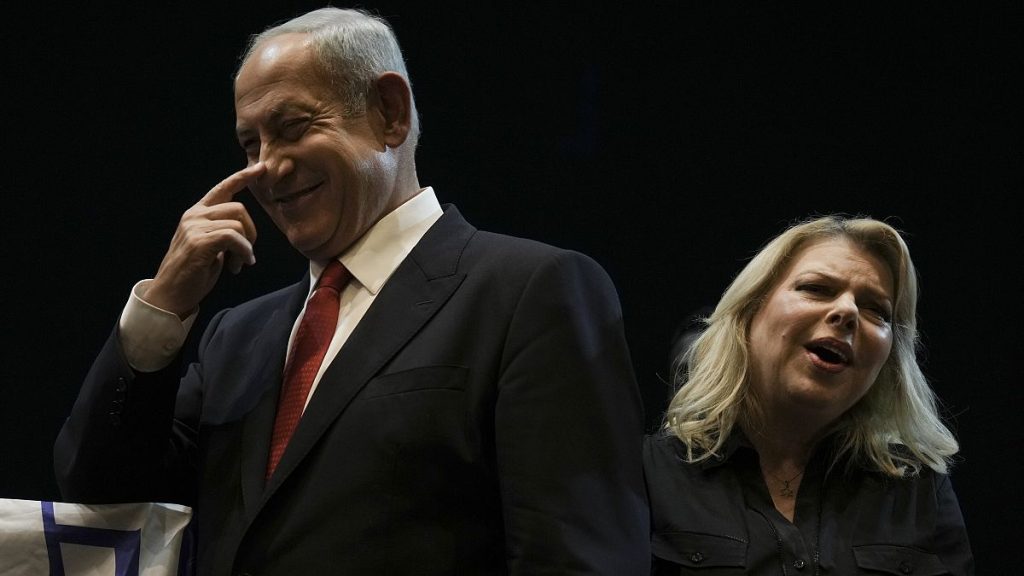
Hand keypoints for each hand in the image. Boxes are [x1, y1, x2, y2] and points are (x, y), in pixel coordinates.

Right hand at [145, 163, 265, 317]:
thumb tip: (243, 228)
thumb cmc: (192, 273)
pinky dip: (243, 251)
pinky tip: (239, 266)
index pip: (222, 189)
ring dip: (246, 247)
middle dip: (251, 231)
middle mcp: (194, 216)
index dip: (242, 177)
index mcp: (197, 214)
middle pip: (238, 208)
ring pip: (237, 224)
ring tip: (238, 264)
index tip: (261, 168)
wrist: (170, 294)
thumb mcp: (210, 246)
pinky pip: (233, 237)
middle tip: (247, 254)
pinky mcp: (199, 242)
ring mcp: (194, 227)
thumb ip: (222, 231)